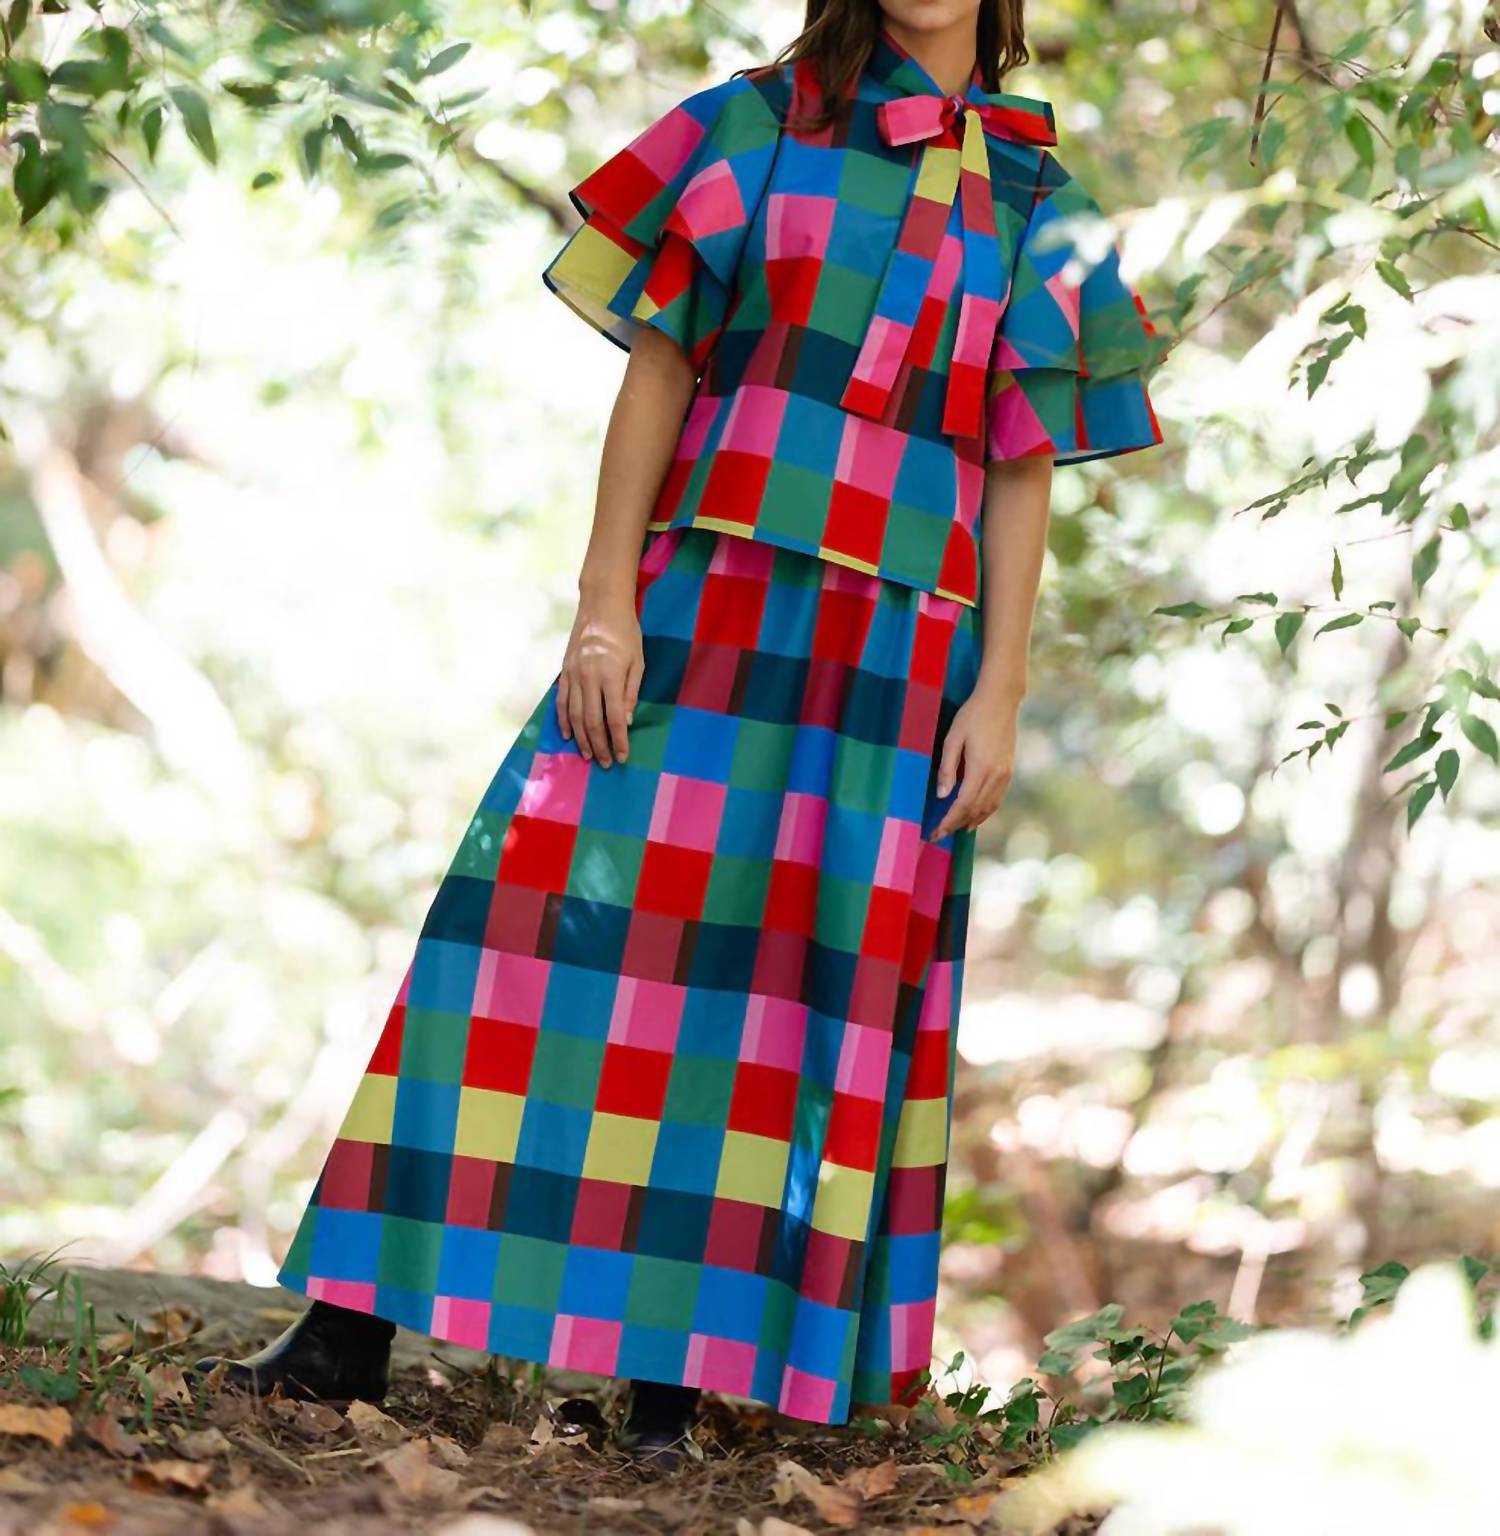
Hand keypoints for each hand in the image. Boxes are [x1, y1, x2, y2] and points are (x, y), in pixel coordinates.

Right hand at [557, 587, 643, 767]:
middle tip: (605, 763)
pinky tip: (568, 735)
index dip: (618, 740)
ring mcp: (573, 675)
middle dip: (599, 745)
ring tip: (588, 755)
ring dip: (581, 738)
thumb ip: (632, 692)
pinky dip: (563, 721)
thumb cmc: (626, 632)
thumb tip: (626, 721)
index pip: (615, 717)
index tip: (623, 756)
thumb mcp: (638, 661)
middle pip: (591, 721)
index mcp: (610, 676)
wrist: (601, 605)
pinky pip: (561, 702)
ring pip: (574, 715)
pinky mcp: (564, 671)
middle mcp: (588, 678)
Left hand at [929, 687, 1019, 840]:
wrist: (1001, 700)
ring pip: (989, 807)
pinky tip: (976, 816)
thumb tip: (941, 796)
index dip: (949, 821)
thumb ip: (947, 769)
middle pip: (975, 810)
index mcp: (980, 768)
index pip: (963, 804)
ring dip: (972, 821)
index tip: (936, 832)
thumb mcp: (953, 739)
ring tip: (956, 829)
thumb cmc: (972, 716)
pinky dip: (985, 811)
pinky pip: (997, 798)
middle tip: (940, 834)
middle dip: (957, 824)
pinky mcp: (1009, 770)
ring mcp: (1005, 774)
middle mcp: (996, 775)